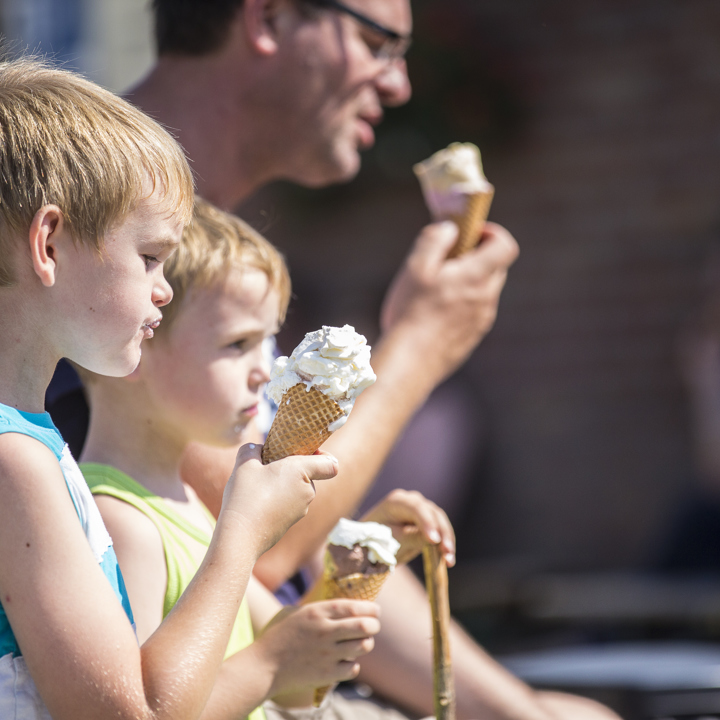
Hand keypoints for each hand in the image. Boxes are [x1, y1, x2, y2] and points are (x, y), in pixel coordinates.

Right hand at [221, 445, 338, 557]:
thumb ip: (251, 449)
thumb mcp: (244, 464)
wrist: (240, 535)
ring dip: (282, 485)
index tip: (303, 451)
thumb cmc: (245, 496)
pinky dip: (278, 500)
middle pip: (308, 474)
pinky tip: (258, 501)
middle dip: (291, 468)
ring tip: (258, 486)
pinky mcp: (291, 523)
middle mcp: (307, 491)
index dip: (322, 455)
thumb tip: (255, 449)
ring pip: (297, 489)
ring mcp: (301, 509)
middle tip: (267, 466)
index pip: (330, 464)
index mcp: (301, 471)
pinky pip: (289, 504)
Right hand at [256, 600, 380, 700]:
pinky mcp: (327, 674)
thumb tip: (342, 606)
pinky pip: (353, 668)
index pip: (354, 606)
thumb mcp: (295, 612)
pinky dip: (353, 664)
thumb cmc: (278, 636)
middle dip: (374, 625)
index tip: (376, 610)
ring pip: (363, 646)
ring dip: (366, 644)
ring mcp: (327, 654)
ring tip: (360, 643)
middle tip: (373, 625)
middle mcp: (325, 631)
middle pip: (365, 626)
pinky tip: (346, 660)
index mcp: (317, 612)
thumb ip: (318, 608)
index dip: (370, 607)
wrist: (263, 666)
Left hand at [361, 489, 454, 565]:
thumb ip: (411, 538)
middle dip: (442, 533)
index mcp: (396, 501)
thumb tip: (434, 540)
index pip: (416, 508)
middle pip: (432, 513)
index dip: (427, 523)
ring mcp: (421, 509)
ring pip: (440, 521)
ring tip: (449, 560)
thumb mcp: (392, 542)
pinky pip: (441, 530)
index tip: (434, 540)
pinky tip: (448, 561)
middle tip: (446, 552)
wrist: (372, 545)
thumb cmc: (377, 541)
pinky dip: (445, 544)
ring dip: (447, 540)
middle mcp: (411, 501)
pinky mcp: (428, 521)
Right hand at [380, 221, 518, 382]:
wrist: (410, 363)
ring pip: (483, 292)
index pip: (506, 246)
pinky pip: (474, 313)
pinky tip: (432, 315)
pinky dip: (461, 305)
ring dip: (467, 283)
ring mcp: (481, 322)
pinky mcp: (472, 339)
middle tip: (447, 259)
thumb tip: (450, 227)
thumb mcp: (415, 267)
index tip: (469, 233)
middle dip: (476, 257)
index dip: (491, 233)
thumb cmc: (411, 312)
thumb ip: (435, 239)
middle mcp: (486, 299)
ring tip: (434, 290)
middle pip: (496, 268)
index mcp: (476, 277)